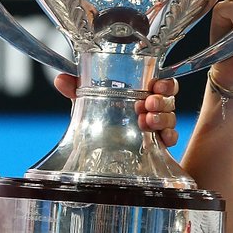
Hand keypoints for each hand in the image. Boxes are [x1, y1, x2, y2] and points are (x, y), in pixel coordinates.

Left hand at [54, 74, 179, 147]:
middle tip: (147, 104)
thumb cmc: (100, 121)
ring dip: (161, 118)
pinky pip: (171, 139)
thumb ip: (76, 89)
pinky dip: (169, 137)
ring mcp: (156, 128)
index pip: (163, 85)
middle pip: (169, 100)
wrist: (99, 153)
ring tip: (145, 120)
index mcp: (141, 94)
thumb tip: (60, 79)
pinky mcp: (158, 147)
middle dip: (161, 101)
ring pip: (171, 118)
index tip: (156, 85)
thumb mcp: (87, 103)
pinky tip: (161, 138)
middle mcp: (152, 109)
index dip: (165, 84)